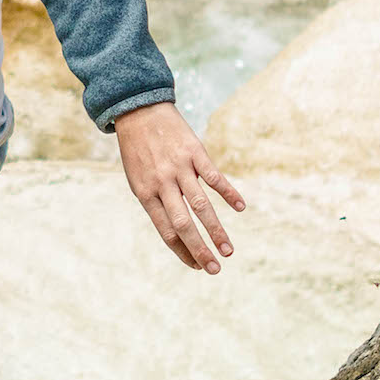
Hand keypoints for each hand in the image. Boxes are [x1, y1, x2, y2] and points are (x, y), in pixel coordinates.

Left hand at [113, 102, 245, 273]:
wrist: (139, 110)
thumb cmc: (139, 151)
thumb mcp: (138, 179)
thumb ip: (156, 203)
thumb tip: (177, 232)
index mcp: (146, 193)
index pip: (166, 231)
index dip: (183, 251)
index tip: (198, 266)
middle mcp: (162, 183)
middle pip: (183, 224)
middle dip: (200, 249)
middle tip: (215, 269)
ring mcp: (179, 167)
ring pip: (200, 205)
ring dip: (216, 230)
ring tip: (228, 250)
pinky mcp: (194, 152)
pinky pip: (214, 176)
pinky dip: (228, 192)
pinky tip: (240, 207)